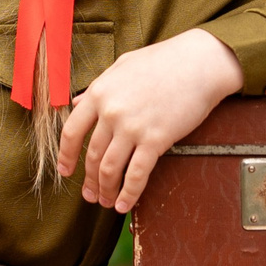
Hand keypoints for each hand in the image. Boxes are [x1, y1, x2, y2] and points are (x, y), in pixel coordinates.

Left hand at [56, 28, 243, 212]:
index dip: (65, 156)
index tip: (65, 171)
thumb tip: (77, 104)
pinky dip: (128, 194)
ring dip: (106, 191)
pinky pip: (137, 174)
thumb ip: (98, 88)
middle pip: (92, 156)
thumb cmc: (164, 61)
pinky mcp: (156, 140)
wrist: (199, 63)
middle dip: (89, 181)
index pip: (72, 132)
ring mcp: (132, 127)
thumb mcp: (122, 67)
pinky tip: (124, 205)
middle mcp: (111, 112)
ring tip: (106, 202)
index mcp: (99, 93)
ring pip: (110, 169)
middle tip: (89, 195)